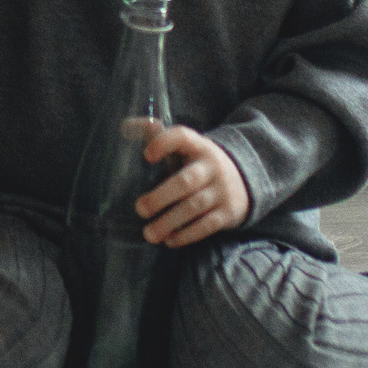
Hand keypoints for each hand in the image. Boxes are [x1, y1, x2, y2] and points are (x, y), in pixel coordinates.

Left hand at [134, 125, 251, 247]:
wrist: (244, 180)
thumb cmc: (198, 163)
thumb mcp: (184, 147)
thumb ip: (156, 135)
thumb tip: (124, 126)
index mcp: (198, 146)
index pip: (182, 137)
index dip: (164, 143)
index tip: (146, 156)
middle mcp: (212, 166)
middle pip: (187, 181)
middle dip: (161, 197)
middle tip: (140, 209)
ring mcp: (223, 190)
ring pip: (195, 206)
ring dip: (169, 221)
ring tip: (149, 234)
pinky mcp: (228, 213)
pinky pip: (207, 225)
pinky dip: (187, 235)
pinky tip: (169, 240)